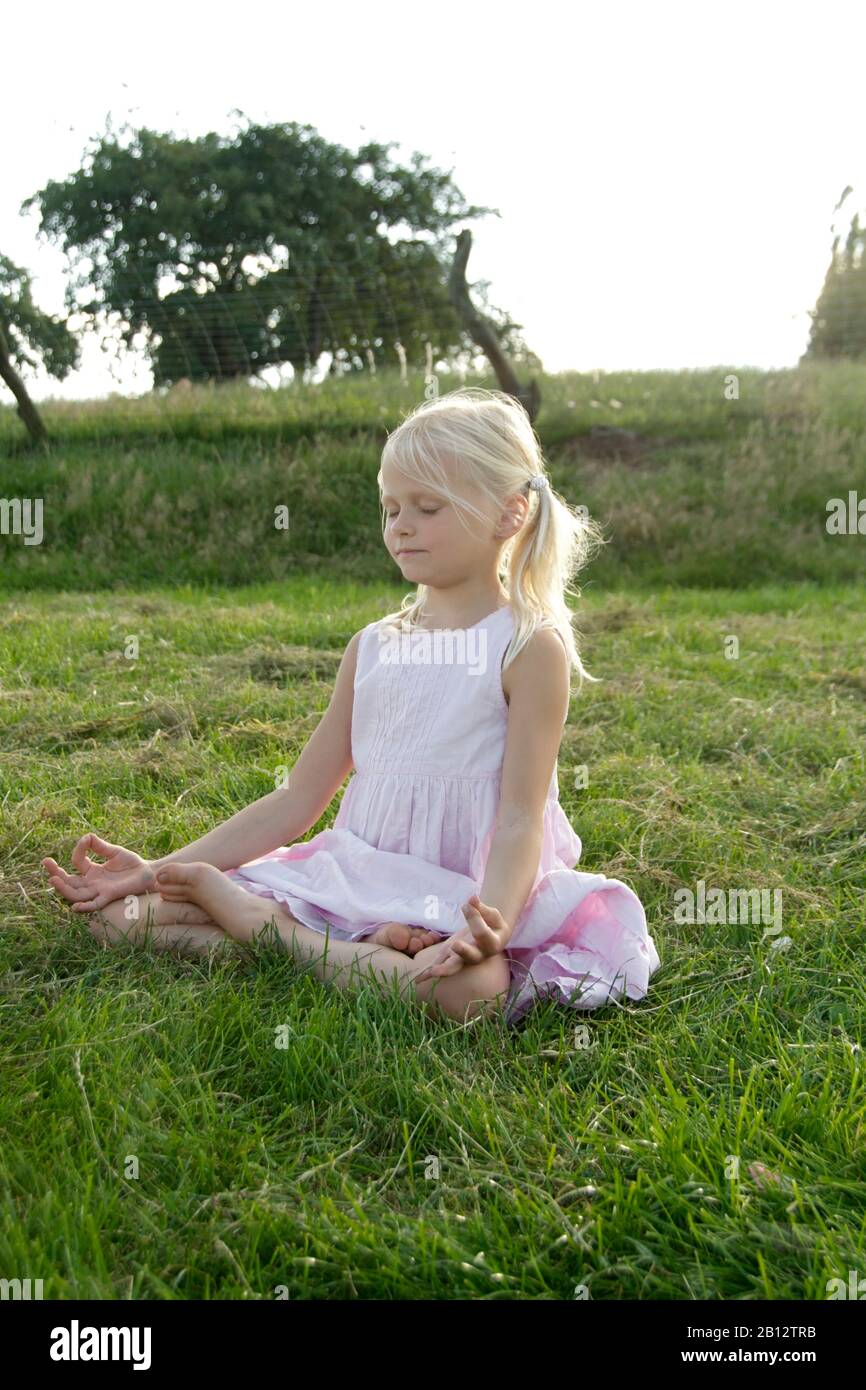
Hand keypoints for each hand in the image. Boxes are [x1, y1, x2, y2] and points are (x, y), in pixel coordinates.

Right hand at [41, 834, 156, 912]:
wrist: (149, 874)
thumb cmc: (132, 864)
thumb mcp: (114, 851)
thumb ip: (99, 845)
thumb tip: (86, 836)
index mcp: (92, 871)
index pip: (77, 862)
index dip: (78, 850)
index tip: (85, 841)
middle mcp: (92, 882)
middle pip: (69, 881)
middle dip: (55, 873)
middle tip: (45, 862)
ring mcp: (99, 891)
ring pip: (76, 894)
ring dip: (63, 888)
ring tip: (53, 879)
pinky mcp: (109, 896)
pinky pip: (94, 905)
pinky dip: (84, 907)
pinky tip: (75, 906)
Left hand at [413, 894, 509, 983]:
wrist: (492, 937)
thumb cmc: (492, 924)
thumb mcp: (491, 914)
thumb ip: (480, 908)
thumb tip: (472, 898)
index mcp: (492, 944)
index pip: (482, 932)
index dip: (474, 918)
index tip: (467, 904)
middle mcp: (478, 955)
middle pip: (471, 956)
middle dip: (462, 951)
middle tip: (455, 945)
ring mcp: (464, 959)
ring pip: (454, 966)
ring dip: (444, 969)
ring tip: (433, 972)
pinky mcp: (451, 959)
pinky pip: (441, 966)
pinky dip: (429, 974)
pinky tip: (418, 980)